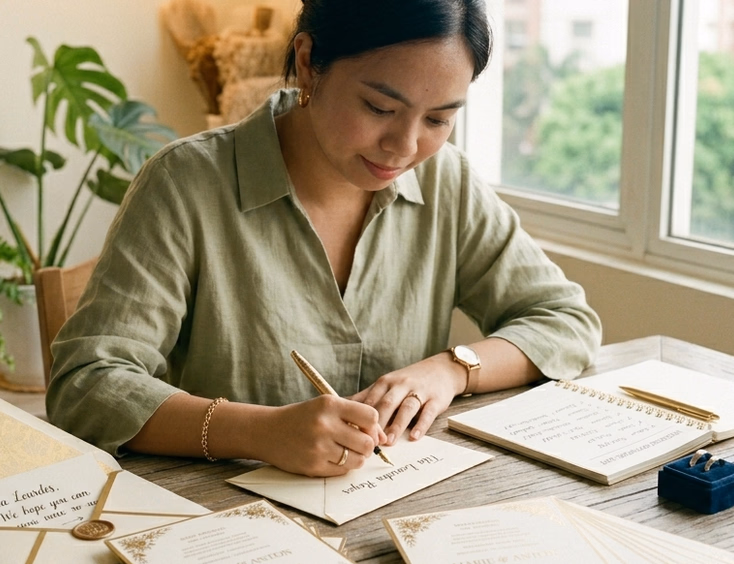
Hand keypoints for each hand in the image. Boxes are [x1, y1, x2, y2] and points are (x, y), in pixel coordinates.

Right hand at [258, 395, 385, 476]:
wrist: (267, 431)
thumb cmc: (302, 417)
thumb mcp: (325, 406)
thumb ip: (354, 416)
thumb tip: (382, 437)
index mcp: (330, 405)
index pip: (370, 416)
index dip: (373, 426)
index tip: (367, 429)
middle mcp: (324, 425)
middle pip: (367, 442)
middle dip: (368, 445)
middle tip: (358, 444)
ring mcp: (318, 447)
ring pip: (358, 460)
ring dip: (356, 457)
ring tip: (345, 451)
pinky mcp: (313, 466)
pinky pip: (343, 471)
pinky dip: (343, 467)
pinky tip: (332, 457)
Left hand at [350, 353, 464, 445]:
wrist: (442, 370)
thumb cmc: (409, 381)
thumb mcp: (386, 385)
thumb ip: (366, 397)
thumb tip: (340, 407)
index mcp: (385, 383)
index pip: (370, 401)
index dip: (360, 417)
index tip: (353, 434)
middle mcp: (400, 385)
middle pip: (386, 403)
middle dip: (377, 423)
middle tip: (369, 442)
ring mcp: (419, 391)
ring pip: (406, 407)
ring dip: (397, 424)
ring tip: (389, 442)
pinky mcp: (435, 399)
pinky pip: (428, 412)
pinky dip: (421, 425)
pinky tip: (414, 437)